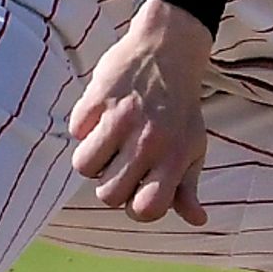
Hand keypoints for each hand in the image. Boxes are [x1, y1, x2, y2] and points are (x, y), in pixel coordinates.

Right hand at [68, 0, 214, 225]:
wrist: (168, 51)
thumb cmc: (180, 109)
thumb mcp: (192, 147)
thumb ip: (188, 188)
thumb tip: (197, 221)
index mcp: (175, 157)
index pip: (145, 209)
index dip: (135, 207)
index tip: (137, 190)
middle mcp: (150, 141)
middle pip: (108, 194)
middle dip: (110, 185)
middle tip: (120, 163)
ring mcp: (123, 118)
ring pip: (84, 167)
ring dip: (92, 158)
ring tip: (108, 142)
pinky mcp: (99, 97)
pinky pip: (76, 131)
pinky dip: (83, 127)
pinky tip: (101, 115)